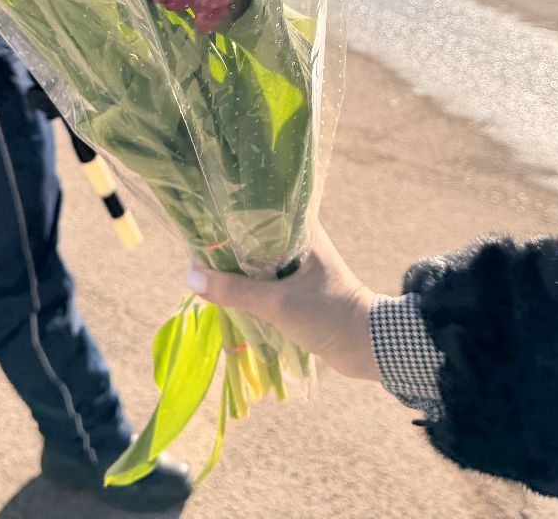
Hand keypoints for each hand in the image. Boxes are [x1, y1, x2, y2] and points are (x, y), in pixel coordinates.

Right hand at [186, 225, 380, 381]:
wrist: (367, 345)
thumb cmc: (327, 314)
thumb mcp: (278, 303)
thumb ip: (235, 291)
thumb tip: (190, 278)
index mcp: (300, 228)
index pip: (254, 212)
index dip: (224, 220)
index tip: (197, 233)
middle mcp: (298, 239)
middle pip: (250, 235)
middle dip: (223, 248)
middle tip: (195, 261)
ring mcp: (296, 263)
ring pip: (254, 259)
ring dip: (233, 269)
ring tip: (204, 277)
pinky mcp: (295, 286)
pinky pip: (261, 278)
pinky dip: (244, 284)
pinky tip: (226, 293)